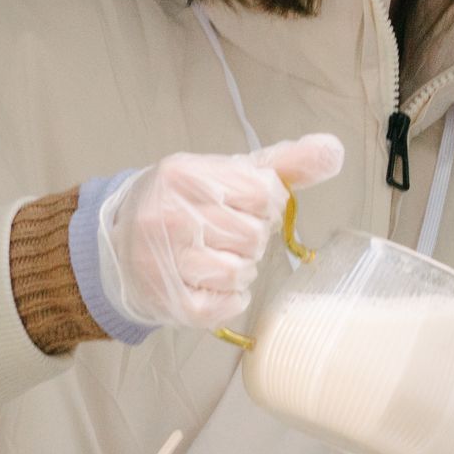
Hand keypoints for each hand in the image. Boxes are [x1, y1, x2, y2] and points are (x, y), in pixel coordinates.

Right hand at [96, 132, 344, 330]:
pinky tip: (213, 284)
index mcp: (185, 174)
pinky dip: (230, 297)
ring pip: (241, 270)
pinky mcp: (170, 300)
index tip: (246, 208)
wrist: (120, 244)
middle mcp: (170, 214)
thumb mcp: (228, 174)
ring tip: (215, 258)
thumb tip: (333, 150)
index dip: (267, 207)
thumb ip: (283, 164)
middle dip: (250, 239)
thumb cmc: (185, 205)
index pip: (264, 194)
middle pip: (254, 236)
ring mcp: (165, 260)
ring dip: (240, 269)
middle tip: (223, 235)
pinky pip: (226, 303)